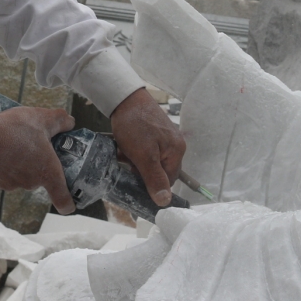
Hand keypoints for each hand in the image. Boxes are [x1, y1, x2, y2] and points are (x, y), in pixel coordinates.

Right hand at [0, 107, 76, 213]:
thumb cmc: (15, 130)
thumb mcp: (43, 118)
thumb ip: (61, 120)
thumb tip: (70, 122)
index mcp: (48, 172)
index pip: (64, 200)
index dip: (69, 202)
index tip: (70, 199)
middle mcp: (32, 183)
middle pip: (41, 177)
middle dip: (39, 163)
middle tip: (34, 144)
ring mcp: (13, 184)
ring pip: (23, 174)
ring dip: (21, 162)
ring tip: (14, 142)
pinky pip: (6, 174)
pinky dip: (5, 164)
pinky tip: (1, 149)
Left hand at [108, 88, 184, 206]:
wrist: (124, 97)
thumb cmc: (135, 124)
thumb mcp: (144, 156)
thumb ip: (155, 179)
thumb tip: (165, 202)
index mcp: (177, 151)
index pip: (168, 181)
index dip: (150, 183)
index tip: (134, 176)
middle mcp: (175, 145)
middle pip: (159, 171)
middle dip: (142, 170)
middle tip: (128, 161)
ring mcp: (165, 138)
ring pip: (150, 162)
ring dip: (136, 161)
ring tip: (124, 151)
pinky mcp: (154, 133)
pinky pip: (146, 151)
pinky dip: (134, 151)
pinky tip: (124, 146)